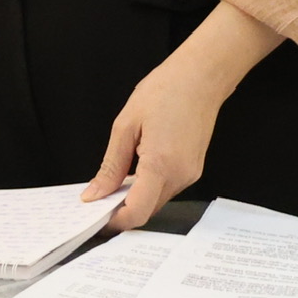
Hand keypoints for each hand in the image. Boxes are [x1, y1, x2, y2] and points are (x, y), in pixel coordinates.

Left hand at [84, 49, 233, 230]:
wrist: (201, 76)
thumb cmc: (166, 90)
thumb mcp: (126, 125)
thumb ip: (110, 166)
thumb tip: (96, 193)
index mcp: (160, 164)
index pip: (137, 212)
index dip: (115, 221)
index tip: (97, 215)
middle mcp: (180, 175)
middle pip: (147, 211)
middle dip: (122, 210)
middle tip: (100, 197)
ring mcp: (190, 174)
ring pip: (157, 201)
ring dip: (136, 198)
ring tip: (117, 179)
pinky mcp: (194, 170)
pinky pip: (167, 189)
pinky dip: (150, 187)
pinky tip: (138, 169)